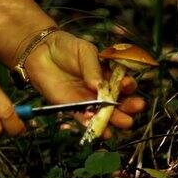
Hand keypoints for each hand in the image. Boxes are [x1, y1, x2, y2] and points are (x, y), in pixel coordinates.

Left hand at [24, 31, 145, 138]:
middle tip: (136, 107)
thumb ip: (92, 68)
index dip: (128, 85)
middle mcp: (100, 89)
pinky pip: (83, 118)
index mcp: (107, 74)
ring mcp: (86, 100)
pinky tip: (100, 129)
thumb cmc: (66, 48)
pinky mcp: (72, 107)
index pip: (122, 82)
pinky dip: (91, 124)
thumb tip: (99, 85)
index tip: (128, 85)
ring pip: (103, 113)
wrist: (42, 52)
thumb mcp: (84, 51)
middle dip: (128, 106)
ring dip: (114, 120)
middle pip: (117, 101)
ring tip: (124, 123)